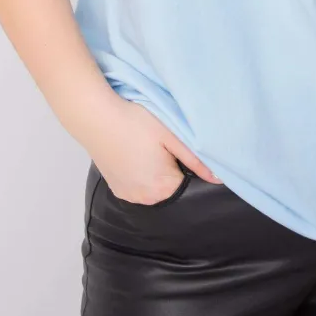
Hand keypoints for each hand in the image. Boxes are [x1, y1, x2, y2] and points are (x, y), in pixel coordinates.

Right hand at [88, 95, 223, 204]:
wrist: (96, 117)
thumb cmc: (135, 122)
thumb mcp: (171, 136)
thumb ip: (197, 160)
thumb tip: (220, 178)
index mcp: (163, 188)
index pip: (190, 184)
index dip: (188, 164)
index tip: (178, 147)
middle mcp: (146, 199)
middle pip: (173, 187)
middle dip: (174, 169)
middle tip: (162, 144)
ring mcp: (129, 196)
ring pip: (156, 187)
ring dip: (158, 172)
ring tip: (147, 147)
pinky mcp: (117, 189)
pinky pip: (139, 186)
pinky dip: (142, 174)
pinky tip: (136, 153)